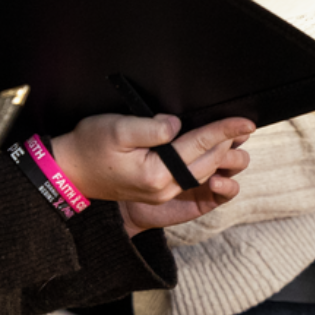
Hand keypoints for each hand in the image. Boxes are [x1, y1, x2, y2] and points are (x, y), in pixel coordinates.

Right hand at [49, 113, 252, 234]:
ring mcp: (161, 193)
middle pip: (206, 163)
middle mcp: (164, 188)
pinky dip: (206, 167)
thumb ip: (150, 127)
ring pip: (202, 174)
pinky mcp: (156, 192)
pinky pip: (190, 180)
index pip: (199, 146)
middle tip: (246, 126)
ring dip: (221, 156)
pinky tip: (213, 157)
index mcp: (156, 173)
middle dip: (228, 143)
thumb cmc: (88, 147)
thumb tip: (176, 125)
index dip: (224, 131)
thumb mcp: (116, 129)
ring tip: (234, 138)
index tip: (246, 121)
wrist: (69, 172)